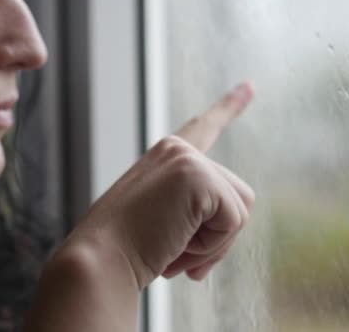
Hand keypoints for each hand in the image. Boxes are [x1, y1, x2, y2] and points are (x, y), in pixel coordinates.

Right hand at [66, 82, 254, 289]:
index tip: (249, 87)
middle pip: (235, 196)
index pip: (203, 129)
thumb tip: (232, 220)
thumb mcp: (161, 220)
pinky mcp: (198, 176)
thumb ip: (193, 209)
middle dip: (217, 236)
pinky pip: (234, 221)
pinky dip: (212, 247)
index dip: (228, 108)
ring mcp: (187, 159)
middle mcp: (176, 150)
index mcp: (164, 158)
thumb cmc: (125, 250)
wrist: (99, 260)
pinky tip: (177, 246)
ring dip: (214, 243)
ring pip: (239, 209)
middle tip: (179, 256)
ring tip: (174, 250)